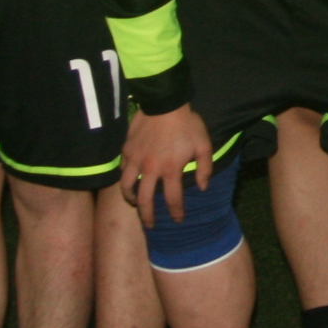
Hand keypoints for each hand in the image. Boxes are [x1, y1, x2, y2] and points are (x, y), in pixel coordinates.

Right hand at [119, 104, 216, 228]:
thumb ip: (205, 168)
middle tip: (150, 224)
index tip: (178, 220)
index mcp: (171, 169)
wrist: (165, 103)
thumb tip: (202, 188)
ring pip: (127, 187)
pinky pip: (122, 169)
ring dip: (130, 199)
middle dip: (147, 216)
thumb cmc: (187, 124)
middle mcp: (151, 169)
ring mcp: (136, 160)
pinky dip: (125, 177)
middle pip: (145, 201)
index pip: (172, 199)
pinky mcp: (127, 150)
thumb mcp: (204, 144)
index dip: (176, 212)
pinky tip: (129, 179)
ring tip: (134, 204)